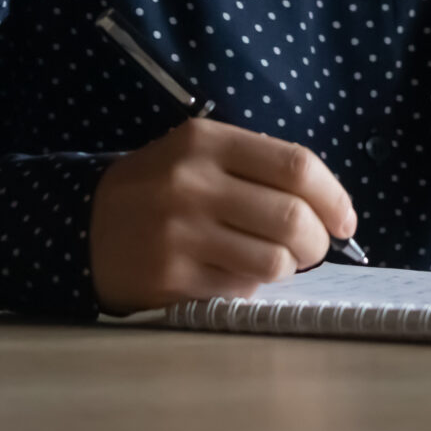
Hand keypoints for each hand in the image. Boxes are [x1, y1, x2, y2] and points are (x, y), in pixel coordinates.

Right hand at [88, 118, 356, 313]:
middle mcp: (192, 183)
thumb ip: (258, 168)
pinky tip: (235, 274)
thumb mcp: (200, 156)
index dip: (334, 197)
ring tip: (276, 262)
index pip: (297, 166)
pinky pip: (240, 288)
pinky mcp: (170, 276)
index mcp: (208, 142)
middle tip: (312, 248)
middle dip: (317, 241)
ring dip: (288, 267)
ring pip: (273, 260)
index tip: (345, 220)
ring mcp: (179, 233)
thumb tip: (329, 207)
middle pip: (291, 217)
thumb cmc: (160, 190)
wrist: (84, 229)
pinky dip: (252, 286)